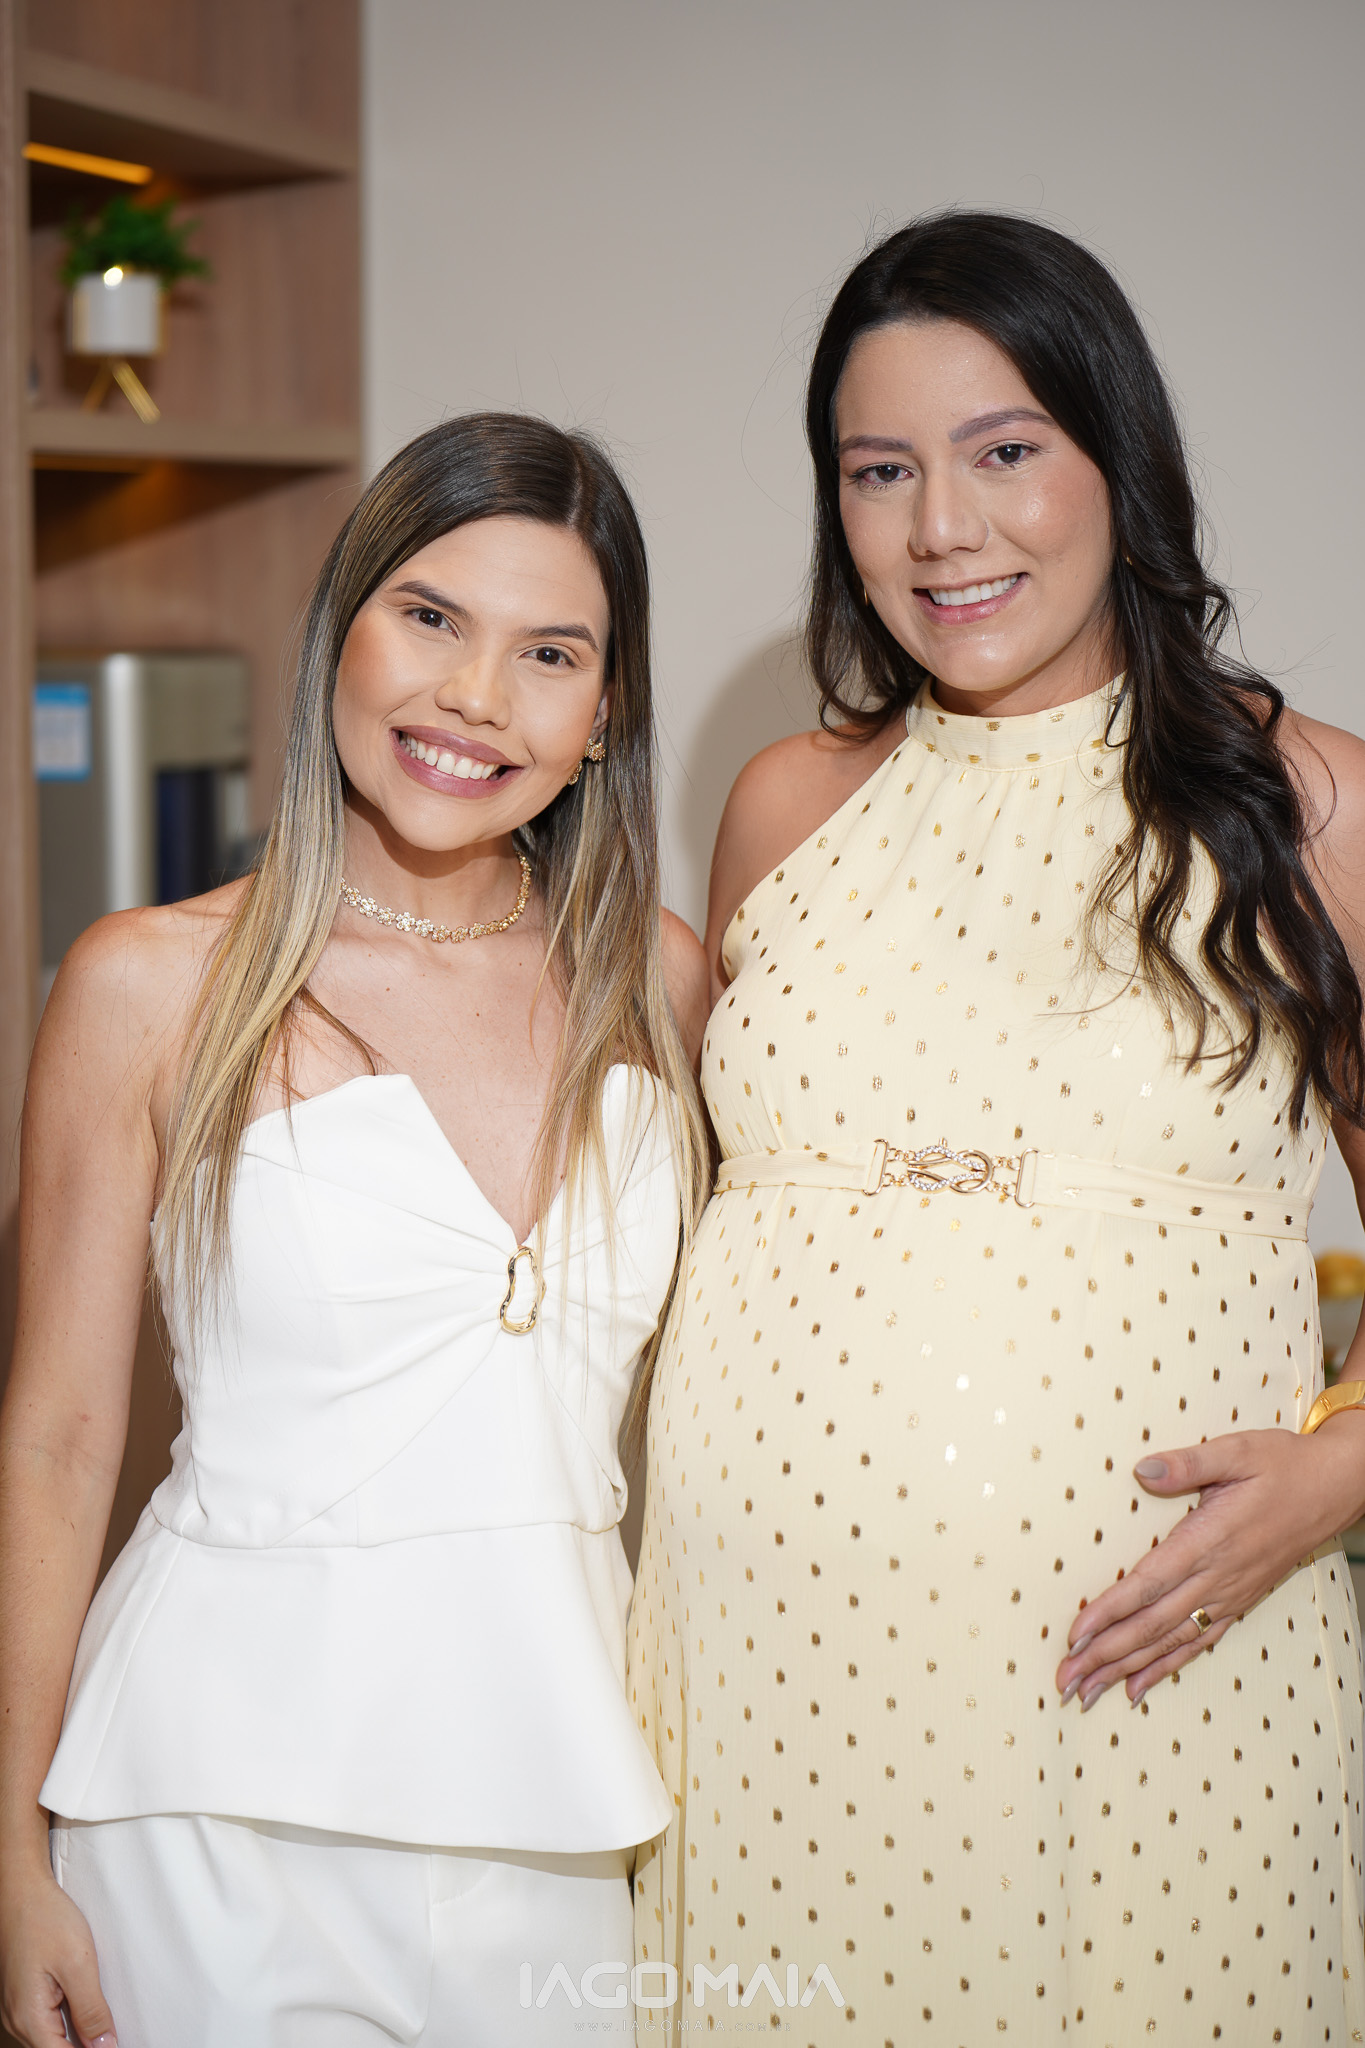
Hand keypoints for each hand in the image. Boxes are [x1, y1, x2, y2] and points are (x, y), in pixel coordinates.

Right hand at [0, 1869, 116, 2046]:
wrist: (21, 1890)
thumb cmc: (44, 1918)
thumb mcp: (78, 1964)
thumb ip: (91, 2010)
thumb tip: (105, 2045)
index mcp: (29, 2019)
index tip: (113, 2043)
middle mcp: (18, 2020)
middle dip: (86, 2045)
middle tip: (111, 2029)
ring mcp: (19, 2009)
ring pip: (52, 2038)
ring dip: (77, 2034)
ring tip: (101, 2017)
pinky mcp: (24, 1996)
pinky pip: (48, 2021)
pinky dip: (69, 2019)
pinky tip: (85, 2003)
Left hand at [1053, 1420, 1364, 1711]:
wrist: (1333, 1489)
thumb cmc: (1283, 1465)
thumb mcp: (1237, 1451)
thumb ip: (1189, 1463)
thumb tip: (1144, 1469)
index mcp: (1209, 1540)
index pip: (1148, 1583)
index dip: (1110, 1611)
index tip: (1076, 1634)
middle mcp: (1217, 1577)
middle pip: (1151, 1625)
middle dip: (1105, 1655)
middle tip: (1066, 1680)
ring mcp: (1229, 1595)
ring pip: (1170, 1642)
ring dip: (1126, 1669)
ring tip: (1088, 1692)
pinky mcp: (1239, 1602)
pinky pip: (1198, 1643)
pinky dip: (1165, 1667)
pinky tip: (1137, 1687)